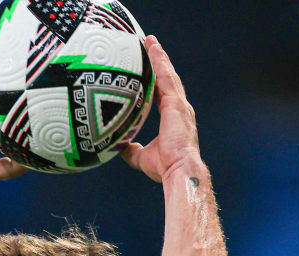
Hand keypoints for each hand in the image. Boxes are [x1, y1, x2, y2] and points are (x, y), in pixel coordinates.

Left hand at [119, 36, 203, 182]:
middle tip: (150, 45)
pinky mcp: (177, 104)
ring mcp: (180, 105)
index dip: (156, 79)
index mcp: (172, 118)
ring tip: (150, 42)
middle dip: (159, 62)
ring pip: (167, 75)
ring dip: (159, 57)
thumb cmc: (165, 168)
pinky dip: (160, 63)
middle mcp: (179, 108)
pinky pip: (166, 78)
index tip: (148, 67)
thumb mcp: (141, 157)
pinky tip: (153, 50)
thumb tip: (118, 145)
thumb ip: (130, 149)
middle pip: (167, 79)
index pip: (162, 92)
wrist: (179, 171)